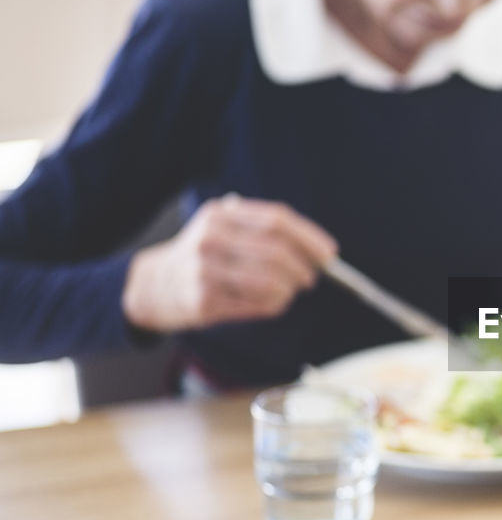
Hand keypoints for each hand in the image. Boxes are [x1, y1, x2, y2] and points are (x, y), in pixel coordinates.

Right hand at [122, 194, 336, 332]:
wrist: (154, 285)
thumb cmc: (204, 257)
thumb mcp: (225, 230)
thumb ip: (265, 233)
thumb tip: (321, 252)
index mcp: (221, 215)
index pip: (277, 221)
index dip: (310, 238)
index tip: (330, 254)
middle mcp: (211, 238)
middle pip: (277, 252)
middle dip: (303, 268)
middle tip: (310, 278)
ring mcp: (205, 269)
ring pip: (270, 281)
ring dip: (290, 289)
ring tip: (289, 290)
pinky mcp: (204, 299)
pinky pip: (256, 304)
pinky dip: (274, 304)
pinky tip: (272, 302)